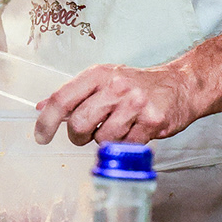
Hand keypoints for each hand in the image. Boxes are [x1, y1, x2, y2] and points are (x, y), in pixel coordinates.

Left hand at [34, 63, 203, 146]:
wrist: (180, 85)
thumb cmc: (137, 85)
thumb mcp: (102, 82)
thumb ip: (73, 95)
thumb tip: (42, 108)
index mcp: (97, 74)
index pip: (61, 99)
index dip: (46, 122)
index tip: (40, 136)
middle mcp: (115, 86)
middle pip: (78, 123)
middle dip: (77, 136)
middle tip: (87, 134)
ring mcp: (135, 104)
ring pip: (102, 139)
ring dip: (105, 140)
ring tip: (118, 127)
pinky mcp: (153, 121)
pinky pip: (125, 146)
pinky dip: (125, 145)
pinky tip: (133, 131)